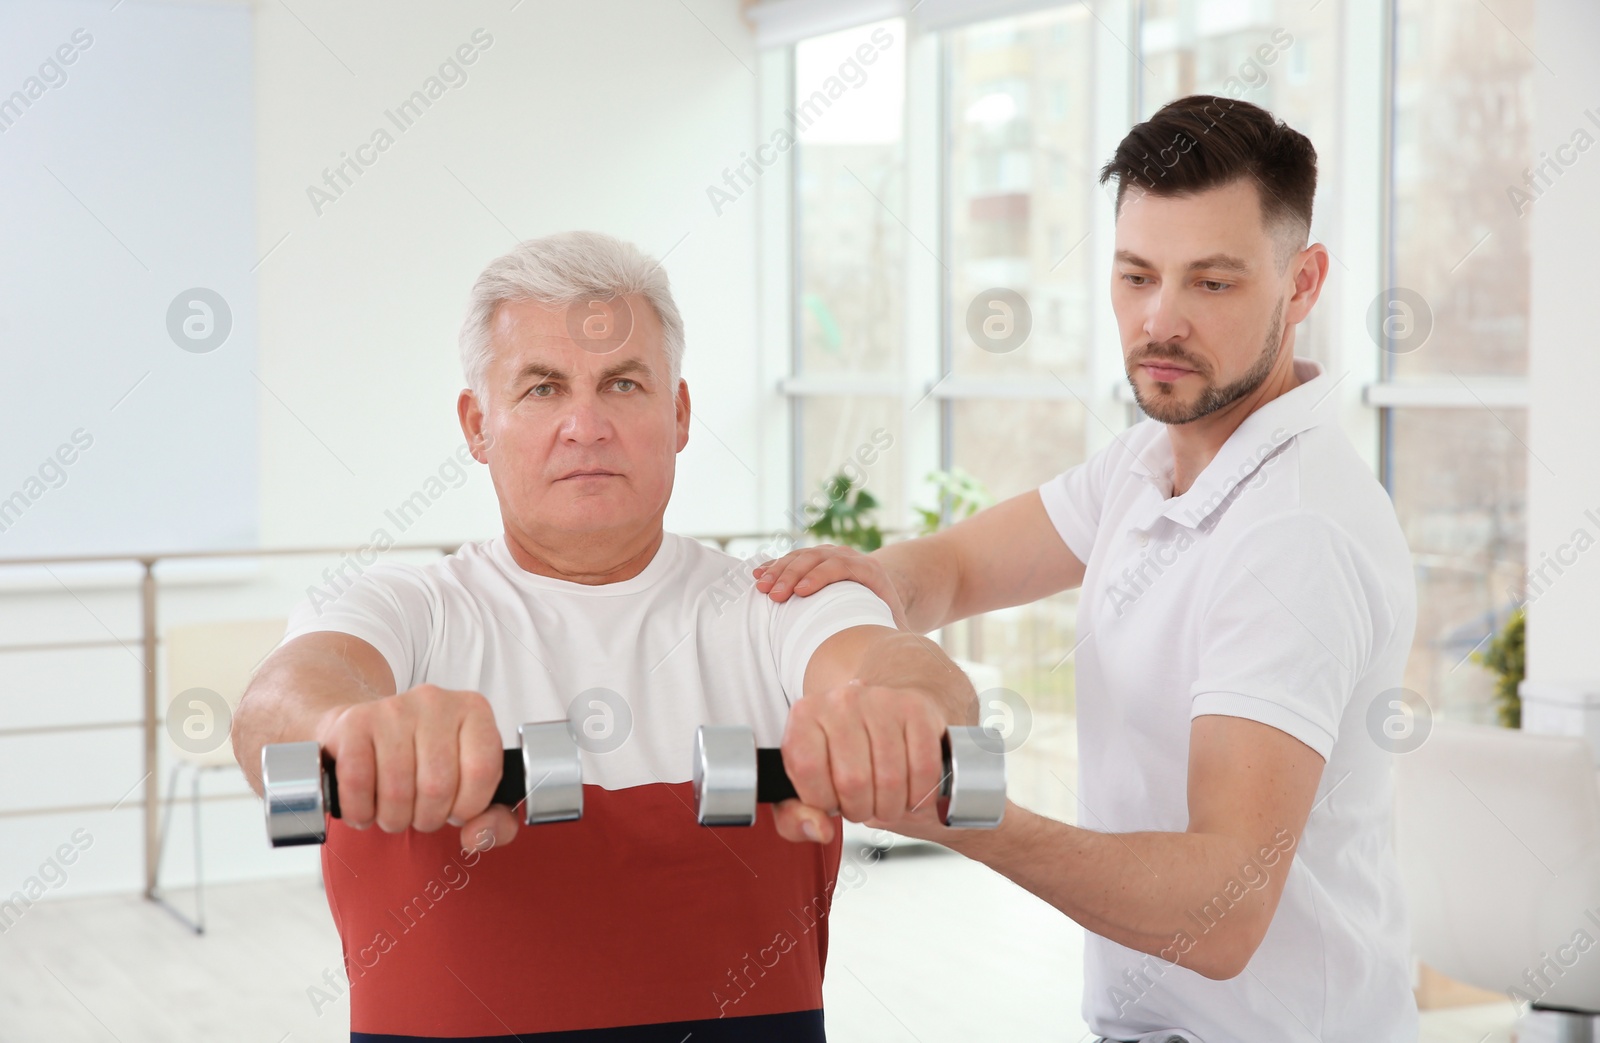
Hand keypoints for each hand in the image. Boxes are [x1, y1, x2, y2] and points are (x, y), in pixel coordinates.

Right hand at [312, 684, 516, 853]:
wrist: (365, 731)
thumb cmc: (422, 762)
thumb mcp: (470, 789)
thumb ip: (494, 821)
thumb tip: (478, 837)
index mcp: (474, 711)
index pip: (483, 770)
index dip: (468, 806)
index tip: (456, 811)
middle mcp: (435, 702)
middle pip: (438, 786)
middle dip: (428, 818)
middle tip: (420, 814)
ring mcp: (393, 709)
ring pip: (397, 789)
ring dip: (394, 818)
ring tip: (394, 811)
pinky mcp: (354, 722)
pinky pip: (357, 782)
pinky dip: (361, 810)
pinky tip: (366, 808)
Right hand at [754, 544, 909, 630]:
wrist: (884, 591)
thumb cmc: (888, 617)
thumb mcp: (899, 627)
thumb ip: (899, 641)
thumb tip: (896, 660)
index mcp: (870, 571)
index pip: (843, 566)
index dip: (821, 576)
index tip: (801, 593)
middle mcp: (848, 557)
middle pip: (817, 558)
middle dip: (793, 575)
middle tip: (774, 595)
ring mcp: (829, 555)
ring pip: (801, 556)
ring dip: (779, 570)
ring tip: (761, 587)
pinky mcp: (815, 560)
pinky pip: (792, 559)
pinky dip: (775, 566)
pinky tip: (758, 575)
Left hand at [770, 680, 949, 844]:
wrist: (880, 710)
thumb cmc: (840, 751)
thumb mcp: (803, 782)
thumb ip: (795, 816)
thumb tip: (819, 830)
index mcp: (806, 715)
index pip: (807, 769)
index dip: (821, 799)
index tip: (830, 800)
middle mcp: (842, 702)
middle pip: (853, 781)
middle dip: (860, 809)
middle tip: (862, 805)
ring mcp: (882, 702)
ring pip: (891, 780)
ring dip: (890, 806)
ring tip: (884, 800)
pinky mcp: (916, 710)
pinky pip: (923, 769)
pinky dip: (919, 794)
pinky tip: (908, 791)